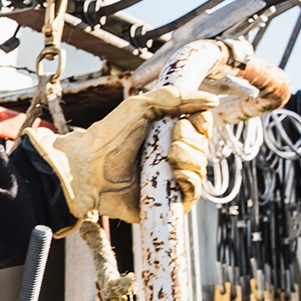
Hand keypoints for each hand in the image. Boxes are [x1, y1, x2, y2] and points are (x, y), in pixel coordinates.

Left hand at [26, 87, 215, 223]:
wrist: (89, 168)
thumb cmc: (108, 138)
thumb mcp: (140, 106)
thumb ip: (175, 98)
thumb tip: (210, 100)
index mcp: (167, 134)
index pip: (200, 128)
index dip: (201, 123)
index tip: (189, 120)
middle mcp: (171, 156)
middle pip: (203, 148)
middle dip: (192, 140)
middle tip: (172, 138)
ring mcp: (169, 179)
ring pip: (200, 169)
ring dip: (191, 158)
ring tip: (170, 154)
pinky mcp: (166, 201)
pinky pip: (193, 194)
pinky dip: (190, 181)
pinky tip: (178, 172)